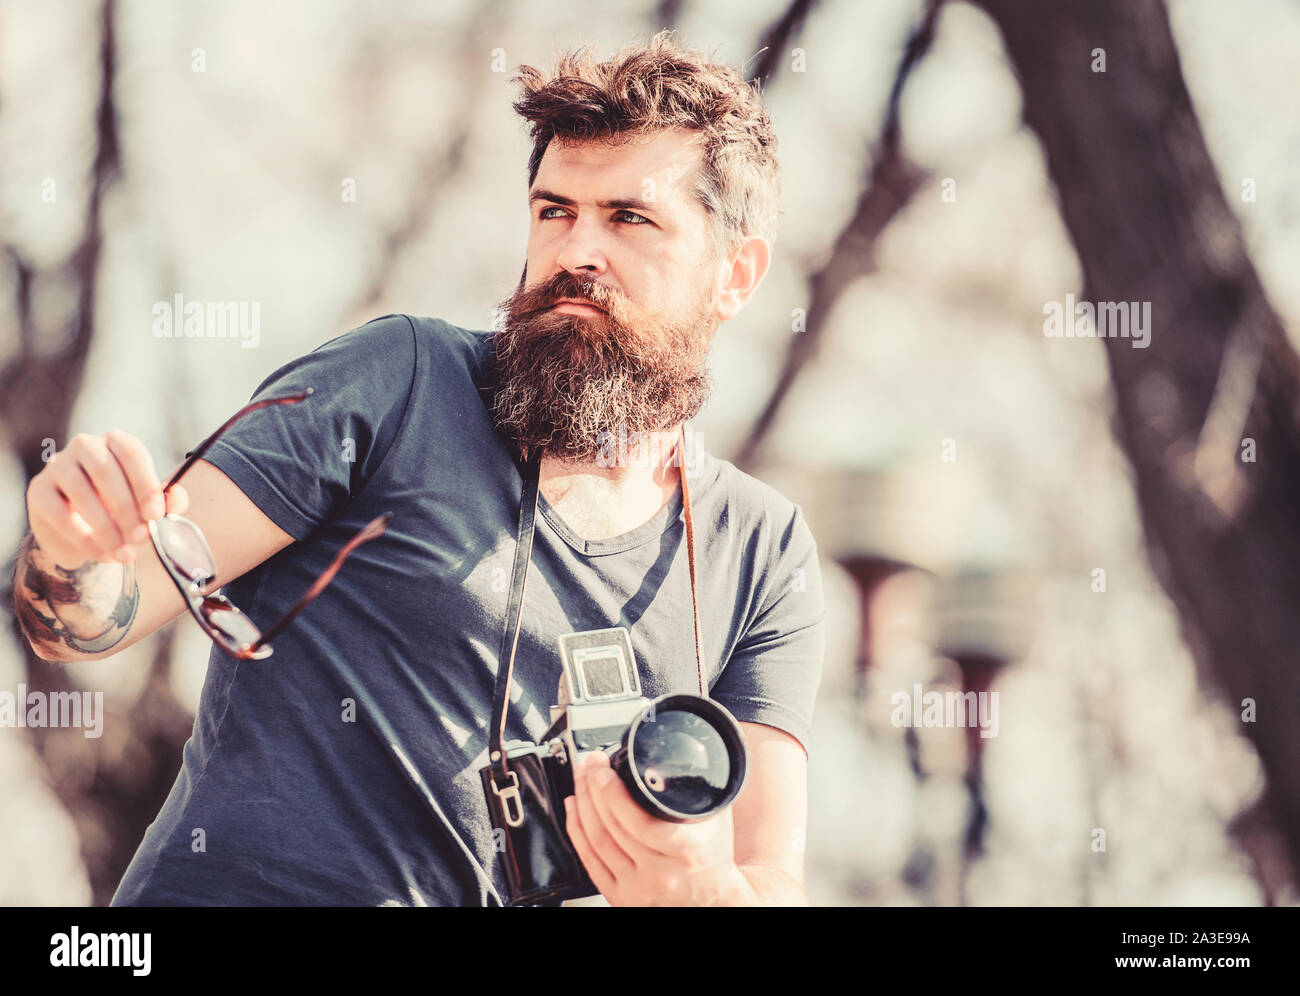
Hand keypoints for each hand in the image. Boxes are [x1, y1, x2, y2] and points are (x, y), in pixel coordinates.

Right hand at [26, 430, 187, 567]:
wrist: (81, 533)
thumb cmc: (121, 510)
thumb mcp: (146, 506)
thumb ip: (166, 501)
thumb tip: (177, 498)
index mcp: (116, 442)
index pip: (132, 453)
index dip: (145, 484)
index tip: (156, 515)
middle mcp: (85, 446)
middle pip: (106, 471)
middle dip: (127, 509)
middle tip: (142, 538)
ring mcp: (57, 466)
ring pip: (82, 493)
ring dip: (107, 528)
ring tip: (125, 554)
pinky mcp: (38, 491)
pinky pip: (60, 514)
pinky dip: (85, 539)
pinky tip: (103, 555)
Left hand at [564, 751, 754, 905]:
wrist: (715, 903)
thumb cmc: (714, 859)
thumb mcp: (717, 820)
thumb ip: (701, 788)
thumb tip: (690, 751)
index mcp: (684, 850)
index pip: (639, 821)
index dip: (614, 793)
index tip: (604, 770)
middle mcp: (659, 873)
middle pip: (613, 827)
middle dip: (594, 789)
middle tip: (591, 764)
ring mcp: (637, 888)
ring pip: (598, 841)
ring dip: (583, 805)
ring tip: (581, 779)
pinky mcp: (621, 898)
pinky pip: (590, 862)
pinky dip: (577, 832)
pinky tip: (574, 809)